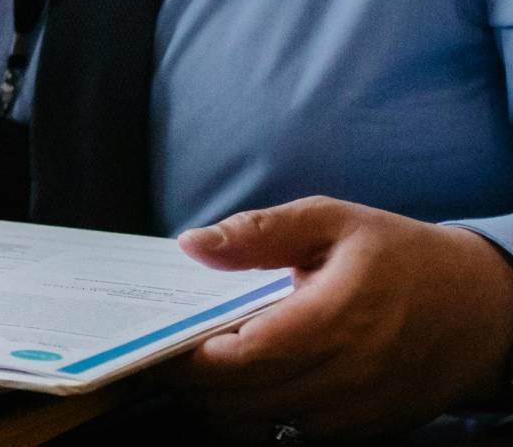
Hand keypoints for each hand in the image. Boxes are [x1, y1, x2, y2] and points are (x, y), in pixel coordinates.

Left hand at [176, 196, 512, 439]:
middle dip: (198, 388)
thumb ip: (259, 232)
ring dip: (225, 410)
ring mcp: (364, 409)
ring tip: (203, 379)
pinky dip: (262, 423)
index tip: (164, 344)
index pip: (247, 356)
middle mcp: (353, 372)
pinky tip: (248, 393)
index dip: (195, 359)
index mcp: (340, 315)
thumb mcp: (333, 221)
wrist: (484, 308)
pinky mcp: (371, 430)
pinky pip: (299, 441)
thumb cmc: (402, 257)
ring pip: (267, 430)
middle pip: (248, 401)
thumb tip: (192, 245)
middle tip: (171, 362)